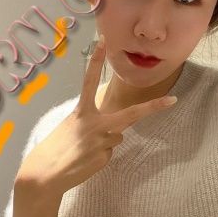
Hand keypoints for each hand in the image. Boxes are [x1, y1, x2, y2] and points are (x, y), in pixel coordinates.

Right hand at [14, 35, 177, 197]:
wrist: (44, 175)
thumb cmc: (56, 148)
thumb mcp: (70, 127)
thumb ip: (91, 123)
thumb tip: (114, 131)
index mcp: (81, 111)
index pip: (89, 81)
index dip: (96, 61)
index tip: (104, 41)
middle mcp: (94, 123)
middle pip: (131, 114)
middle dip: (154, 107)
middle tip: (173, 100)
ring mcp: (102, 141)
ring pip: (117, 137)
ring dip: (105, 143)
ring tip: (84, 151)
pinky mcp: (104, 157)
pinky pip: (109, 152)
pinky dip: (100, 156)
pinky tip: (86, 161)